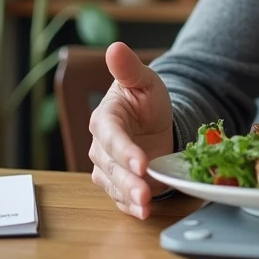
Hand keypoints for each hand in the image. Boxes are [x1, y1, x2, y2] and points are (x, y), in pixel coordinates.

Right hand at [88, 42, 175, 218]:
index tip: (141, 162)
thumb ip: (129, 68)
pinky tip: (142, 211)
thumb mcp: (144, 80)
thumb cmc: (147, 99)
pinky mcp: (117, 183)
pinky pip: (119, 197)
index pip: (111, 136)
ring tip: (146, 205)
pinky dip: (130, 206)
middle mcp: (101, 144)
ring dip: (128, 197)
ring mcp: (107, 166)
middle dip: (127, 180)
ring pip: (113, 184)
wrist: (157, 122)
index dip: (124, 150)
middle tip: (144, 192)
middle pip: (110, 165)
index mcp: (105, 117)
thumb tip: (115, 47)